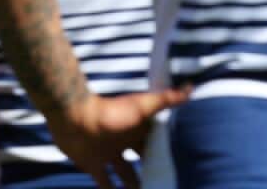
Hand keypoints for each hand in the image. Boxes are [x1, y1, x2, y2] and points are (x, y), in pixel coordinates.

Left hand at [45, 88, 188, 188]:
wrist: (74, 118)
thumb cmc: (111, 112)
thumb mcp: (142, 106)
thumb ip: (166, 99)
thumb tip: (192, 87)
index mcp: (136, 128)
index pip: (155, 143)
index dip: (166, 153)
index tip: (179, 165)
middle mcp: (123, 141)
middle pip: (142, 160)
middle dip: (153, 171)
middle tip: (166, 184)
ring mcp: (108, 154)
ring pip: (126, 175)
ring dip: (135, 186)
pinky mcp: (93, 165)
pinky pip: (105, 183)